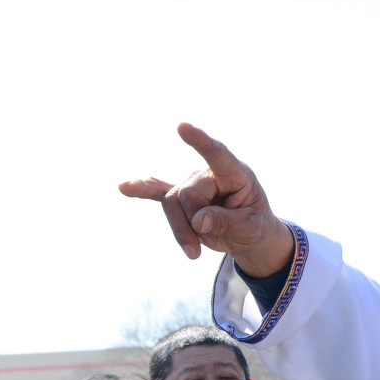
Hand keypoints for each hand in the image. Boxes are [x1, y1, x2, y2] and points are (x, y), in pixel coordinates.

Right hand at [119, 123, 294, 276]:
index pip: (217, 154)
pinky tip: (124, 187)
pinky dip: (141, 190)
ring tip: (196, 252)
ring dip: (181, 231)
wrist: (248, 235)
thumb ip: (227, 223)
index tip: (183, 127)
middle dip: (196, 224)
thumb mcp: (250, 229)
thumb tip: (200, 221)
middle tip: (214, 241)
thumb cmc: (254, 226)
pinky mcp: (180, 196)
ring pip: (171, 203)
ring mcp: (193, 183)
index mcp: (235, 174)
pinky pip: (156, 192)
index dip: (200, 142)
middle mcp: (210, 174)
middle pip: (187, 195)